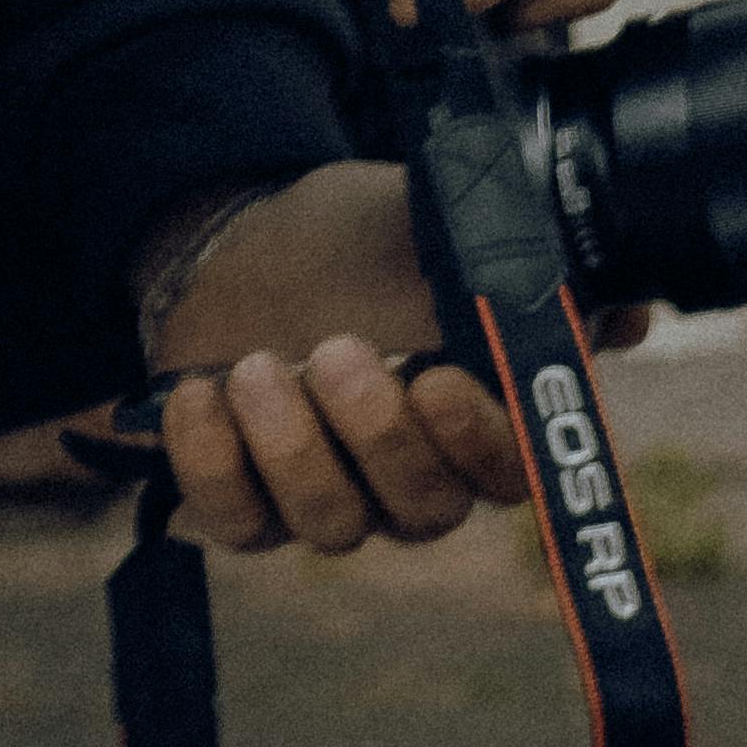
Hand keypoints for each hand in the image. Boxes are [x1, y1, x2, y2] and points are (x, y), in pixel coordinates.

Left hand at [144, 162, 523, 554]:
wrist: (246, 248)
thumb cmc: (350, 241)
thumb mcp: (412, 226)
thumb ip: (475, 252)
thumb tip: (549, 272)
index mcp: (476, 416)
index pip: (509, 467)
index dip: (480, 440)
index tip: (438, 381)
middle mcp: (415, 480)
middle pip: (423, 506)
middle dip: (379, 435)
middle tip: (335, 353)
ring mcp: (333, 502)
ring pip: (332, 521)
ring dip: (292, 446)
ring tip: (256, 366)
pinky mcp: (251, 508)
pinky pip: (238, 520)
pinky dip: (213, 461)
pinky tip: (198, 394)